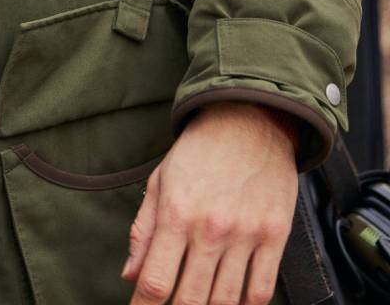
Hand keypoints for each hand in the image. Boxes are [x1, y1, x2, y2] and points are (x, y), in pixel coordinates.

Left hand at [122, 102, 298, 304]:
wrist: (248, 120)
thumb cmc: (198, 151)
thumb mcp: (160, 181)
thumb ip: (144, 230)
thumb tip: (131, 275)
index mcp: (176, 213)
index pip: (156, 279)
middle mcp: (211, 228)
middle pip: (191, 298)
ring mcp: (246, 234)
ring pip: (226, 300)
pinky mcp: (275, 236)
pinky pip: (261, 289)